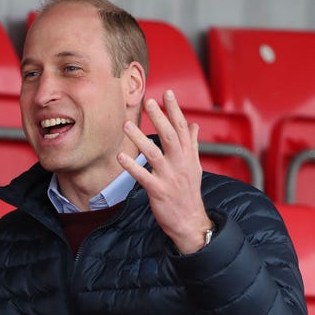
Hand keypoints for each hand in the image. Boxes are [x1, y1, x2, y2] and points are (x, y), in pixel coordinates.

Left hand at [118, 90, 211, 253]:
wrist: (190, 222)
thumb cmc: (189, 192)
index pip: (182, 128)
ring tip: (127, 125)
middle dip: (160, 118)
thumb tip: (193, 124)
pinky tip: (120, 156)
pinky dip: (131, 167)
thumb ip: (192, 143)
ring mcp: (170, 178)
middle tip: (149, 101)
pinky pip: (143, 177)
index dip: (175, 110)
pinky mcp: (159, 192)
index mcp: (189, 156)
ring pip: (155, 154)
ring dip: (140, 139)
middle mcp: (181, 164)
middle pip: (170, 136)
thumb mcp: (195, 166)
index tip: (168, 93)